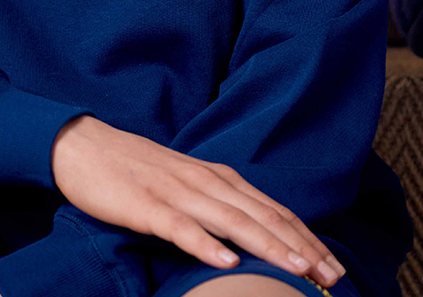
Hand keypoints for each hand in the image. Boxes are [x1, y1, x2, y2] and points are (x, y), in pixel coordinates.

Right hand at [51, 116, 344, 286]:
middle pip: (263, 217)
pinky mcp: (147, 206)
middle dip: (301, 248)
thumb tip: (254, 237)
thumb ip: (220, 206)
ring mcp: (178, 193)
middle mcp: (208, 182)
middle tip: (332, 275)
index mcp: (221, 179)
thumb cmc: (140, 173)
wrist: (88, 147)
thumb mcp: (189, 187)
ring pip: (232, 221)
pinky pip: (180, 228)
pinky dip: (205, 245)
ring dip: (267, 247)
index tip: (333, 266)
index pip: (274, 211)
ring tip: (296, 270)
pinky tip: (225, 262)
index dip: (306, 238)